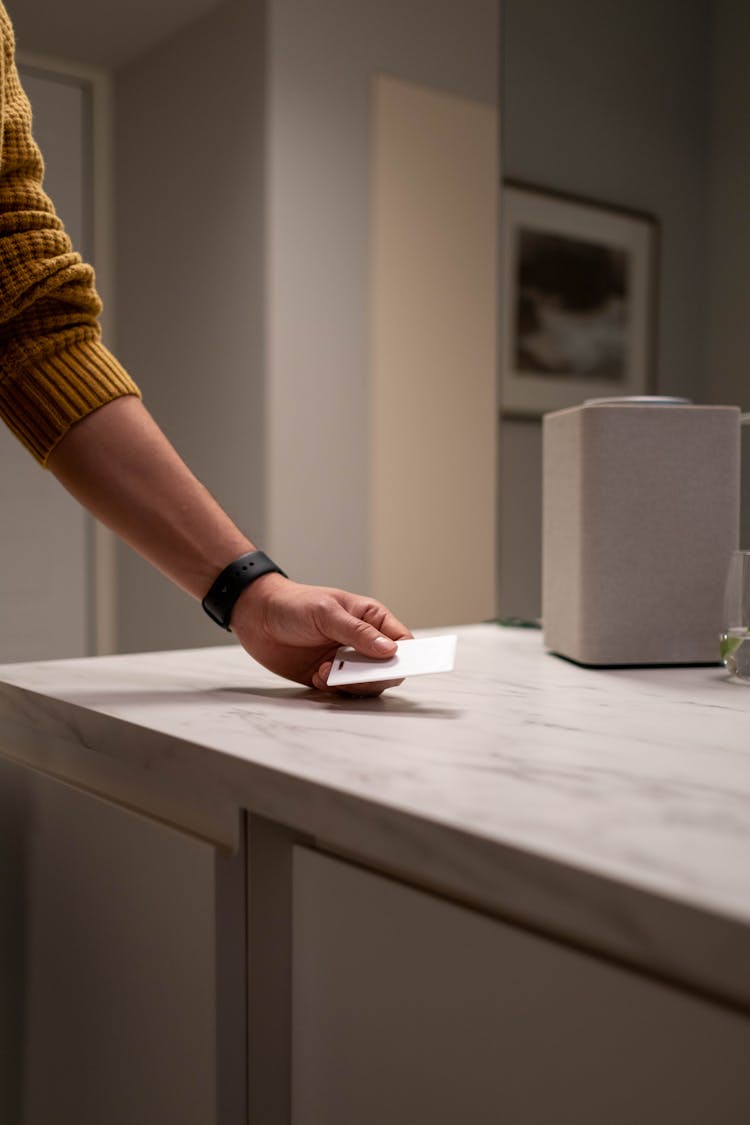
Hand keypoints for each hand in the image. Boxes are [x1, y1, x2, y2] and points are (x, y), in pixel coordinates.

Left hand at [230, 573, 411, 695]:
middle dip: (373, 676)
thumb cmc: (293, 604)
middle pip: (387, 669)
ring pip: (366, 683)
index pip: (402, 641)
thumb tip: (390, 650)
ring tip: (326, 671)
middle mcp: (362, 642)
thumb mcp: (327, 612)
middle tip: (353, 675)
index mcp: (371, 619)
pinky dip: (332, 688)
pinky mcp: (328, 676)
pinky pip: (342, 691)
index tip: (395, 667)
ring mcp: (346, 660)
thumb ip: (358, 633)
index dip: (406, 657)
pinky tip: (316, 675)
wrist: (256, 616)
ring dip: (349, 683)